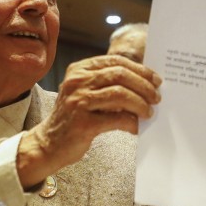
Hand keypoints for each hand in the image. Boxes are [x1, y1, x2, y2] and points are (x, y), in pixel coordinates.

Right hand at [16, 55, 160, 185]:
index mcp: (79, 70)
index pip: (115, 61)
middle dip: (144, 86)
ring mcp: (78, 101)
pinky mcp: (82, 123)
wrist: (49, 143)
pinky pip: (116, 118)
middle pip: (120, 75)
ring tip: (148, 112)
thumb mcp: (86, 93)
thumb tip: (145, 84)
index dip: (140, 69)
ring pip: (120, 94)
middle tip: (156, 97)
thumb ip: (108, 84)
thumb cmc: (74, 118)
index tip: (155, 80)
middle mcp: (77, 82)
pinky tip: (136, 127)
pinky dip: (131, 122)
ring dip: (140, 104)